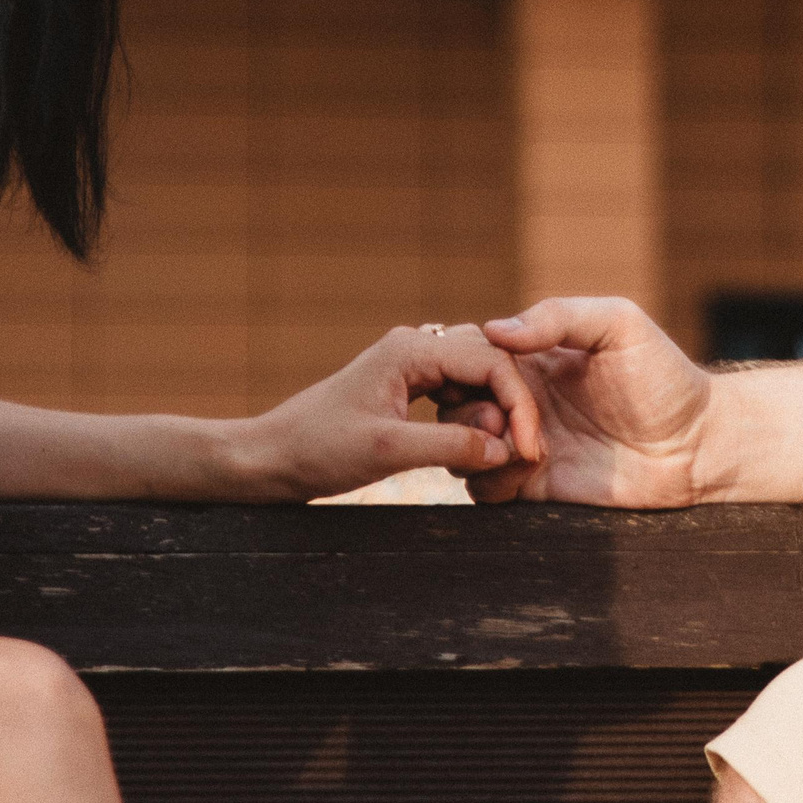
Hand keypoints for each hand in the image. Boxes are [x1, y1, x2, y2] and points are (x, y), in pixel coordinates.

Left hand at [245, 324, 544, 501]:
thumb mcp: (389, 450)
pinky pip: (458, 394)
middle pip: (490, 364)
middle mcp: (416, 346)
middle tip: (520, 455)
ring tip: (497, 455)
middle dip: (511, 408)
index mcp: (412, 348)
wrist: (274, 457)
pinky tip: (473, 449)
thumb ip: (451, 446)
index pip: (491, 362)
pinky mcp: (408, 387)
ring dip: (493, 415)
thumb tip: (506, 450)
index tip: (529, 449)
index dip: (519, 405)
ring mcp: (412, 365)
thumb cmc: (320, 449)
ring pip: (477, 379)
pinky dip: (472, 420)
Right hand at [439, 297, 716, 506]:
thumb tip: (494, 329)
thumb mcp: (618, 325)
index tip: (482, 373)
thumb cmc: (664, 376)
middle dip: (464, 408)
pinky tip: (526, 468)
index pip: (472, 355)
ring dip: (475, 445)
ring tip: (517, 444)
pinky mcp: (535, 487)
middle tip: (498, 417)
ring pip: (463, 447)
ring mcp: (525, 444)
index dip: (465, 363)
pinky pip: (486, 488)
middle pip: (455, 402)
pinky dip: (491, 478)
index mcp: (533, 357)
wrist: (698, 445)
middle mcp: (522, 400)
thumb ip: (559, 317)